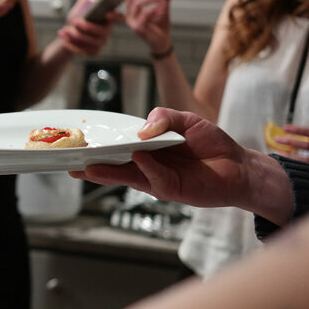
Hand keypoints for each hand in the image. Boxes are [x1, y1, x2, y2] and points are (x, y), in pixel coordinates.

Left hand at [58, 0, 115, 55]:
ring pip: (92, 42)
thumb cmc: (78, 16)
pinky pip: (84, 50)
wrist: (68, 32)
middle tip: (76, 21)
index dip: (116, 16)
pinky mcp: (93, 52)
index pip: (119, 17)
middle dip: (88, 27)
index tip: (107, 14)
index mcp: (107, 18)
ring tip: (66, 30)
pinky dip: (73, 44)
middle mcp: (107, 31)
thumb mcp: (82, 4)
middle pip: (103, 32)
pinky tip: (64, 38)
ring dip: (77, 36)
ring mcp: (101, 43)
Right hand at [69, 107, 258, 209]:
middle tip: (70, 161)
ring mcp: (156, 179)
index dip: (100, 145)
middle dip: (93, 163)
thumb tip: (142, 130)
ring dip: (107, 172)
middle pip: (114, 165)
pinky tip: (138, 157)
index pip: (119, 146)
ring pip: (126, 176)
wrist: (238, 166)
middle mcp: (147, 166)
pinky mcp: (170, 189)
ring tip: (87, 167)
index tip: (80, 142)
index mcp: (148, 149)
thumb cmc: (212, 143)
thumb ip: (164, 118)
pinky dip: (146, 167)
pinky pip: (153, 178)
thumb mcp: (186, 120)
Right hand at [124, 0, 175, 54]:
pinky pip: (143, 14)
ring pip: (135, 4)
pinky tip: (160, 10)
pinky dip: (153, 10)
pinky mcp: (137, 27)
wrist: (163, 41)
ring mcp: (132, 21)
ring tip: (160, 0)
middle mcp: (129, 15)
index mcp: (133, 9)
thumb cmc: (160, 25)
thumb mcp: (164, 6)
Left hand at [275, 124, 308, 164]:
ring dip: (292, 157)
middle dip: (291, 142)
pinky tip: (288, 165)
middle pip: (307, 145)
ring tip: (278, 153)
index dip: (298, 130)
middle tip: (277, 139)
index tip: (284, 128)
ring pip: (307, 160)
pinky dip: (299, 166)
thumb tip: (288, 135)